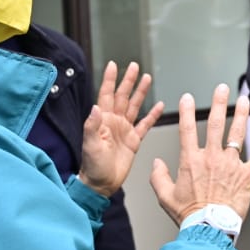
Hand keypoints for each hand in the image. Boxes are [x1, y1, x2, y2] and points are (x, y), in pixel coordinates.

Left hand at [78, 61, 164, 197]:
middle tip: (134, 66)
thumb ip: (92, 126)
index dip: (110, 80)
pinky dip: (152, 115)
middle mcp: (114, 122)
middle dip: (129, 81)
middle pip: (122, 96)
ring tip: (147, 78)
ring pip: (134, 106)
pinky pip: (145, 124)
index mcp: (103, 120)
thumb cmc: (93, 167)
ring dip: (140, 92)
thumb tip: (94, 108)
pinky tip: (159, 105)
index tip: (114, 65)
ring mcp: (124, 130)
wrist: (102, 184)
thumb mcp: (90, 146)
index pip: (106, 95)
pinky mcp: (134, 140)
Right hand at [149, 83, 249, 223]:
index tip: (188, 97)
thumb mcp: (165, 196)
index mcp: (191, 161)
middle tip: (221, 88)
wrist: (209, 227)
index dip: (187, 111)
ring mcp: (230, 164)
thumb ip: (158, 177)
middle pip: (215, 124)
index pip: (186, 130)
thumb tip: (156, 163)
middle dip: (218, 103)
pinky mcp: (246, 174)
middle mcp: (211, 157)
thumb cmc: (189, 214)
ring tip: (245, 100)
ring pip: (237, 133)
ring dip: (241, 115)